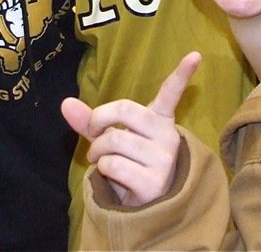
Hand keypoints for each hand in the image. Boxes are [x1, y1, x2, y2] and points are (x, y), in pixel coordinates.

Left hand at [61, 51, 200, 206]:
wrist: (142, 205)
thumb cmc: (128, 163)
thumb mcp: (109, 137)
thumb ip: (90, 120)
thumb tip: (65, 103)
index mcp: (160, 119)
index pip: (172, 93)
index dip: (182, 74)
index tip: (195, 55)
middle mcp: (168, 136)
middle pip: (124, 108)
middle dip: (98, 120)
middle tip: (94, 133)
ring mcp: (164, 159)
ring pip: (114, 140)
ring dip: (96, 152)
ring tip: (102, 160)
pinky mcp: (155, 181)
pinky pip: (113, 164)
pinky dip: (103, 169)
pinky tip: (114, 177)